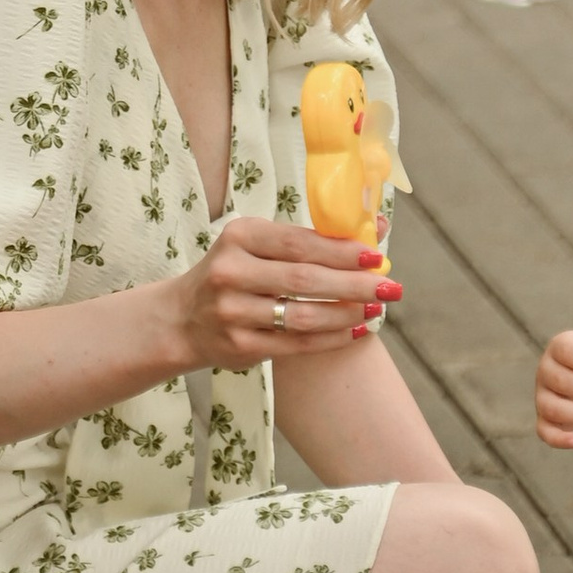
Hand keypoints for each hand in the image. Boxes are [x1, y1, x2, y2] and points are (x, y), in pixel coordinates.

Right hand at [170, 214, 394, 374]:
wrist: (182, 319)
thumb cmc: (234, 273)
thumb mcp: (256, 244)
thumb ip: (309, 238)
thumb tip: (376, 225)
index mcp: (239, 237)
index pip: (298, 243)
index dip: (341, 250)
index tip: (376, 255)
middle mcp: (231, 272)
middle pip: (305, 279)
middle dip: (354, 283)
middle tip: (390, 286)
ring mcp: (232, 312)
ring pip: (303, 315)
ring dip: (346, 313)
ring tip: (375, 308)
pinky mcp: (240, 347)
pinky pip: (296, 344)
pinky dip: (331, 338)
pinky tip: (354, 330)